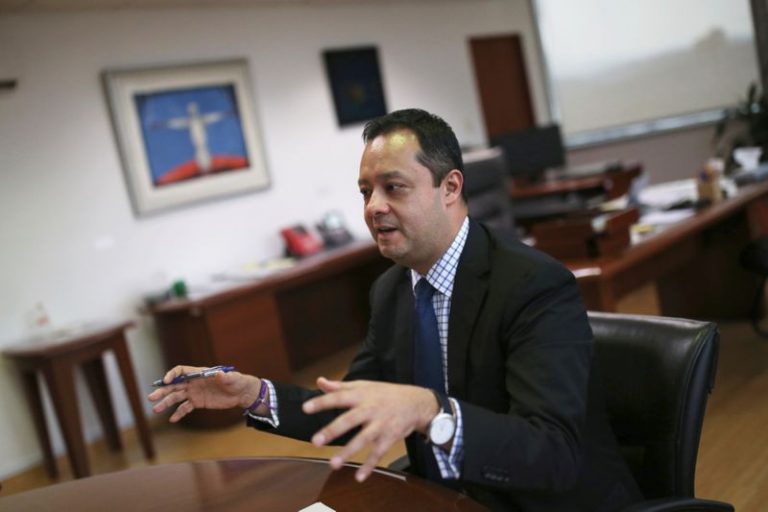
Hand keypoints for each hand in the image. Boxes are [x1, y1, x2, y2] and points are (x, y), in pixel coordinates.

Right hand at [147, 365, 261, 422]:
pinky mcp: (198, 402)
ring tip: (156, 409)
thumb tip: (220, 375)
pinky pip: (185, 408)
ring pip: (177, 397)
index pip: (181, 371)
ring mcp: (195, 393)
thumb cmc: (237, 381)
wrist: (241, 393)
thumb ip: (225, 377)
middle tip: (151, 397)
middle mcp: (194, 382)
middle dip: (163, 391)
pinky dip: (178, 413)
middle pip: (174, 385)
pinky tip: (172, 419)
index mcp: (200, 373)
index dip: (172, 375)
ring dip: (166, 403)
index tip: (166, 381)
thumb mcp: (233, 378)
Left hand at [302, 377, 438, 481]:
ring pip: (363, 439)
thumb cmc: (385, 393)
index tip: (305, 408)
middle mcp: (370, 409)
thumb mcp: (364, 386)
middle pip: (350, 419)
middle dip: (333, 430)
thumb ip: (340, 386)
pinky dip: (369, 466)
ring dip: (348, 452)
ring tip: (333, 464)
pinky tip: (358, 477)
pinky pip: (379, 453)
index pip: (338, 397)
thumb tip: (319, 381)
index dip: (322, 402)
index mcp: (361, 395)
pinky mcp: (390, 437)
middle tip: (315, 441)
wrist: (416, 402)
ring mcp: (381, 423)